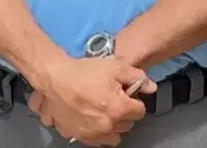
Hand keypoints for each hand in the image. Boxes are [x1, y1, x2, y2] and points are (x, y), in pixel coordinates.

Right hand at [28, 57, 156, 145]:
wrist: (55, 79)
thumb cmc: (85, 71)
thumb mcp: (115, 66)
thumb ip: (136, 76)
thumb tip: (151, 87)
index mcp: (119, 108)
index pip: (140, 111)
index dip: (134, 100)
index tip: (126, 93)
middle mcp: (108, 125)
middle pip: (128, 125)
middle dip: (124, 113)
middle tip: (114, 99)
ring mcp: (93, 133)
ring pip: (114, 137)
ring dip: (113, 126)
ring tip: (105, 111)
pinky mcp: (79, 136)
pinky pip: (96, 140)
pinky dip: (98, 132)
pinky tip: (92, 119)